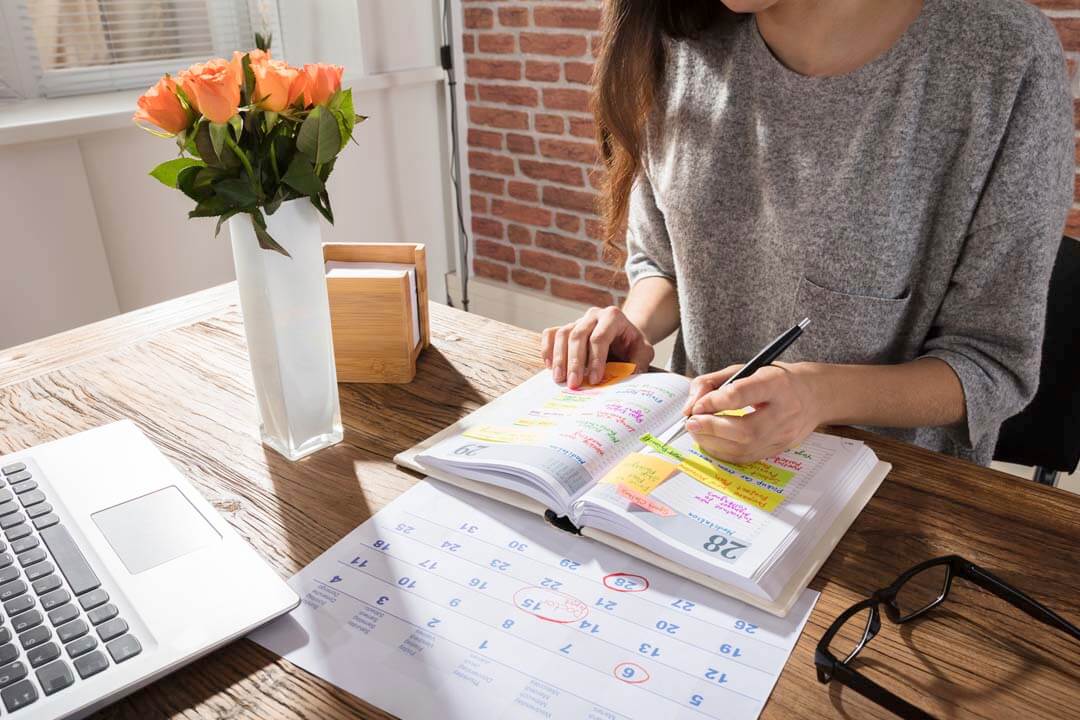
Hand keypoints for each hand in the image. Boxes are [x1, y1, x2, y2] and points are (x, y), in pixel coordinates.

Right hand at [540, 306, 654, 387]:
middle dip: (574, 362)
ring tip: (559, 379)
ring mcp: (577, 320)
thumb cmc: (632, 344)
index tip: (594, 379)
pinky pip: (550, 334)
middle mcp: (593, 315)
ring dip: (559, 358)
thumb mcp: (643, 351)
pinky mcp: (566, 328)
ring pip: (562, 334)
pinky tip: (550, 367)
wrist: (624, 335)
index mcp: (613, 317)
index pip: (600, 337)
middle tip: (573, 384)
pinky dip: (547, 349)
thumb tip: (629, 378)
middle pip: (578, 335)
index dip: (596, 359)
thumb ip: (639, 363)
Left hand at [681, 362, 822, 463]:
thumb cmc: (776, 379)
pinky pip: (747, 457)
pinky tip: (711, 442)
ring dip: (713, 443)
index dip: (714, 402)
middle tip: (691, 423)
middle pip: (745, 429)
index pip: (742, 394)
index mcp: (777, 384)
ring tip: (697, 432)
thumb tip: (690, 406)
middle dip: (711, 428)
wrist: (815, 395)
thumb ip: (713, 382)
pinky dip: (723, 452)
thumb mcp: (745, 369)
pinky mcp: (781, 449)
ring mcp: (785, 434)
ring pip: (744, 448)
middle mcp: (785, 411)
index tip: (696, 406)